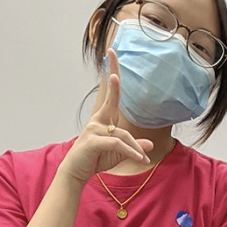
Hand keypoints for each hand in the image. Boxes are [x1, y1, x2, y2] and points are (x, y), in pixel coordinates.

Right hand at [60, 49, 153, 183]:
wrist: (77, 172)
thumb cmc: (96, 159)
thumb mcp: (120, 153)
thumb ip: (134, 147)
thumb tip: (150, 145)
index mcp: (104, 119)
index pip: (111, 94)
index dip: (112, 73)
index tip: (111, 54)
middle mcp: (98, 120)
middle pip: (111, 98)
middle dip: (114, 80)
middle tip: (112, 55)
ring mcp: (94, 130)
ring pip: (123, 135)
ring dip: (135, 149)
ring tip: (143, 160)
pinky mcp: (94, 142)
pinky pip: (118, 144)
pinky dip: (131, 152)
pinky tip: (139, 159)